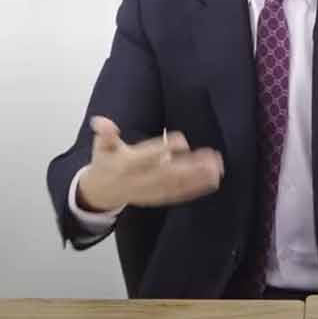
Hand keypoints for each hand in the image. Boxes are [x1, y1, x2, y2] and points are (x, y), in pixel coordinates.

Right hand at [76, 115, 223, 210]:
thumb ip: (105, 134)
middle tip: (211, 158)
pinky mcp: (158, 197)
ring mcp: (150, 191)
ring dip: (198, 179)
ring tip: (217, 168)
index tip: (182, 140)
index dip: (162, 150)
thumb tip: (100, 121)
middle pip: (167, 175)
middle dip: (190, 168)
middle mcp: (140, 181)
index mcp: (126, 165)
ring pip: (176, 186)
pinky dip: (195, 189)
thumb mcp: (101, 147)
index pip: (145, 157)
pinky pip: (178, 194)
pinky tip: (213, 181)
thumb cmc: (105, 162)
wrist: (100, 193)